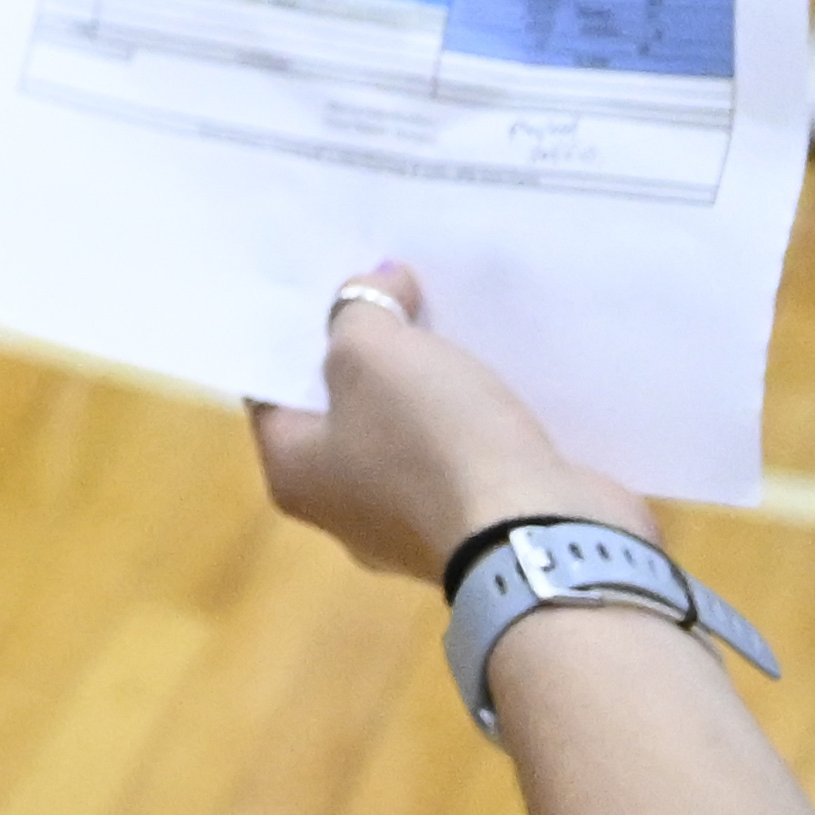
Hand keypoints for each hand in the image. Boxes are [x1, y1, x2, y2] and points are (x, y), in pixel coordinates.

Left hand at [249, 266, 654, 581]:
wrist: (542, 533)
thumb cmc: (430, 443)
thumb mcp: (374, 354)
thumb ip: (360, 311)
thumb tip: (377, 284)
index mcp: (296, 475)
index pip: (272, 390)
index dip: (295, 333)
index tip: (321, 282)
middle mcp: (344, 510)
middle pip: (342, 410)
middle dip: (367, 352)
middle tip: (386, 287)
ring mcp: (413, 525)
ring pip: (407, 432)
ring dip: (425, 384)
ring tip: (447, 317)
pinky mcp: (475, 524)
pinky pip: (462, 454)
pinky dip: (471, 416)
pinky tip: (493, 368)